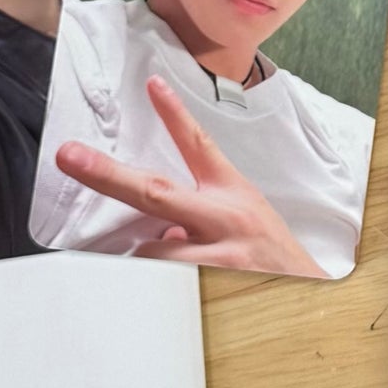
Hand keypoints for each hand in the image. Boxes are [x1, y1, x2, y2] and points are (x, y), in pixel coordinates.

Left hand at [55, 74, 326, 277]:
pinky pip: (164, 282)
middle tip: (70, 157)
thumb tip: (161, 229)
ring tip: (180, 268)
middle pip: (155, 191)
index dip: (174, 114)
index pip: (200, 146)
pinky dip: (161, 285)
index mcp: (233, 195)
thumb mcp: (247, 220)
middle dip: (106, 174)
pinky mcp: (214, 286)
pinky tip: (186, 294)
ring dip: (151, 259)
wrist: (316, 301)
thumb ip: (203, 215)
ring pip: (152, 251)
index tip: (153, 86)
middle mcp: (225, 218)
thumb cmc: (274, 260)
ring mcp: (219, 253)